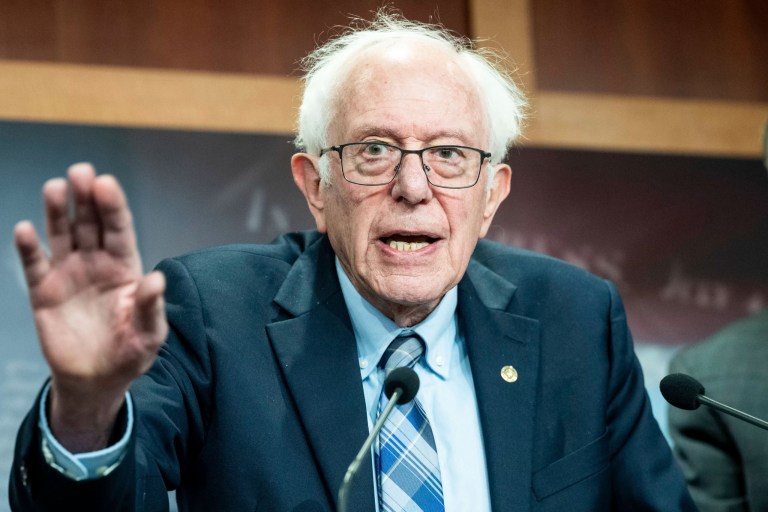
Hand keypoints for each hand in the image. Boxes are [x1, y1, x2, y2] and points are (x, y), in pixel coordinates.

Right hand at [14, 163, 167, 451]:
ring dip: (57, 211)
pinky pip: (35, 264)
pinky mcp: (44, 291)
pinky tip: (25, 229)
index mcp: (125, 268)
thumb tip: (157, 279)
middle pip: (90, 223)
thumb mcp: (149, 335)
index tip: (106, 183)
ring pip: (63, 235)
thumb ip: (151, 307)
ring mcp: (69, 274)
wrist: (96, 380)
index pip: (120, 230)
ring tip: (55, 187)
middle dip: (86, 198)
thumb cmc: (130, 353)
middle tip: (80, 171)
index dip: (113, 207)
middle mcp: (97, 263)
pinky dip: (29, 247)